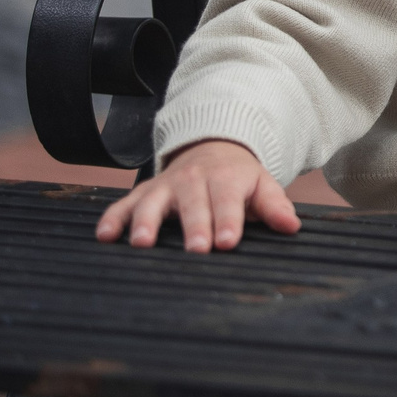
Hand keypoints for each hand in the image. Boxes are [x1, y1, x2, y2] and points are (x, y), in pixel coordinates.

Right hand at [95, 139, 300, 253]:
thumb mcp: (262, 185)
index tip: (228, 241)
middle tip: (195, 249)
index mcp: (226, 179)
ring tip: (142, 243)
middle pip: (193, 205)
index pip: (227, 201)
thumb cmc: (240, 178)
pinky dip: (112, 219)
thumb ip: (275, 206)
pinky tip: (104, 236)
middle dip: (194, 226)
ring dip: (146, 222)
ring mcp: (165, 187)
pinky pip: (123, 205)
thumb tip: (291, 226)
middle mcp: (192, 181)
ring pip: (153, 203)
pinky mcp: (143, 193)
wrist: (213, 147)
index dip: (228, 221)